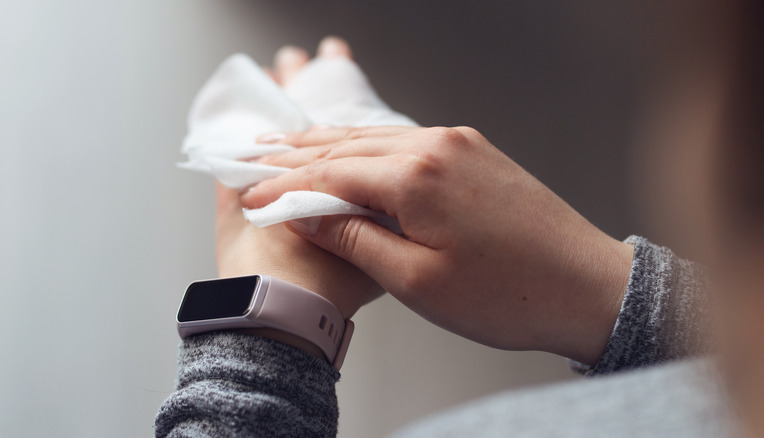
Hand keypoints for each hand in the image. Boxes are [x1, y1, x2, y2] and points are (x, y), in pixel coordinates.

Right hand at [241, 126, 633, 364]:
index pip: (330, 173)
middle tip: (256, 161)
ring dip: (332, 148)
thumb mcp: (415, 280)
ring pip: (378, 139)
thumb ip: (354, 238)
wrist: (587, 286)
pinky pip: (409, 143)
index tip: (252, 198)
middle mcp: (438, 145)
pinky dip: (372, 150)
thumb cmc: (508, 294)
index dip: (285, 187)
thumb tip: (307, 214)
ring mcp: (461, 143)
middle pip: (349, 145)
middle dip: (299, 156)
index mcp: (417, 176)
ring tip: (292, 152)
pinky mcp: (477, 151)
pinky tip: (354, 155)